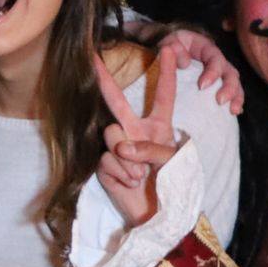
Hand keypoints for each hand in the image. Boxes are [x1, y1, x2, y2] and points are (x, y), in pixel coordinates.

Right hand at [93, 46, 180, 225]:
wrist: (160, 218)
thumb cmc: (174, 187)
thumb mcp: (175, 162)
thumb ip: (151, 148)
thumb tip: (122, 147)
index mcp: (159, 127)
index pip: (163, 95)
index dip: (166, 72)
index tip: (168, 48)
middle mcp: (135, 132)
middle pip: (118, 103)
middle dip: (106, 80)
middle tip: (92, 59)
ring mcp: (117, 149)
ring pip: (112, 134)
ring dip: (129, 157)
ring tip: (139, 176)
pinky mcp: (104, 166)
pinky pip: (108, 159)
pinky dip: (121, 173)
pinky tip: (129, 184)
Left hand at [156, 27, 244, 113]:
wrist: (169, 56)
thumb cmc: (170, 49)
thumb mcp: (168, 44)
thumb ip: (174, 48)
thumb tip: (185, 62)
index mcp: (207, 50)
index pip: (215, 59)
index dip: (212, 72)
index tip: (202, 86)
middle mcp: (218, 62)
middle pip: (231, 73)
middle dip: (229, 88)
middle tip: (220, 101)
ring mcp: (220, 76)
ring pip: (235, 85)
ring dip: (236, 98)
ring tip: (233, 110)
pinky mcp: (218, 88)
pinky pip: (232, 96)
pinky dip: (235, 104)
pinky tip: (234, 113)